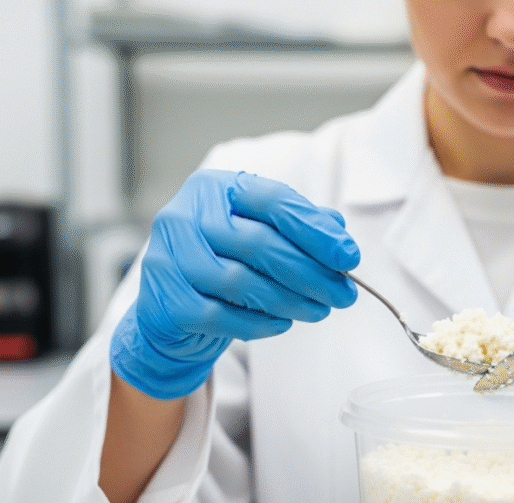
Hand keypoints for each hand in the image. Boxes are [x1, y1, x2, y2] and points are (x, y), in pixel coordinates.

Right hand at [110, 170, 359, 398]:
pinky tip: (283, 323)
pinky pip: (220, 315)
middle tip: (344, 294)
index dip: (315, 230)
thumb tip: (338, 230)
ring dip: (290, 301)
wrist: (168, 309)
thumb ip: (297, 227)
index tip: (349, 257)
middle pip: (259, 243)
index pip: (273, 201)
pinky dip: (258, 323)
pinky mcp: (164, 299)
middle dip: (310, 273)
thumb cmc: (223, 262)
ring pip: (240, 282)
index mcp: (214, 188)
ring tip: (319, 310)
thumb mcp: (261, 234)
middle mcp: (184, 215)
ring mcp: (167, 257)